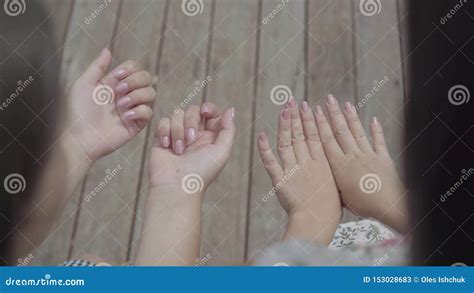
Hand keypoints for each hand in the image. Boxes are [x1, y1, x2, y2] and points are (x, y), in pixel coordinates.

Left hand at [65, 48, 155, 163]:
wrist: (79, 137)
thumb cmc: (77, 112)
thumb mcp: (84, 84)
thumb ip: (97, 67)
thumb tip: (107, 50)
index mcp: (114, 84)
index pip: (135, 68)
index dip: (131, 68)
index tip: (117, 75)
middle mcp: (126, 95)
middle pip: (147, 78)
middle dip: (136, 80)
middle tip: (119, 91)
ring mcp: (132, 109)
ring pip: (151, 93)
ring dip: (138, 95)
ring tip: (121, 105)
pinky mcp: (136, 125)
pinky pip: (149, 113)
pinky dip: (140, 110)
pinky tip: (126, 115)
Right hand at [148, 103, 234, 196]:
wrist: (176, 186)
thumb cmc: (201, 172)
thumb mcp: (222, 151)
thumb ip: (228, 129)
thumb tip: (230, 109)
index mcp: (210, 136)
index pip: (210, 112)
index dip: (208, 108)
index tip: (206, 113)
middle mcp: (194, 134)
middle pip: (193, 110)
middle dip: (192, 121)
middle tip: (191, 140)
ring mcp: (178, 135)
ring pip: (177, 114)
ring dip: (178, 130)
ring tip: (179, 150)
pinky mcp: (162, 138)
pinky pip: (163, 121)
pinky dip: (165, 131)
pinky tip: (167, 146)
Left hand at [257, 97, 341, 244]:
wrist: (318, 221)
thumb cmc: (330, 209)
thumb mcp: (337, 185)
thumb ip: (331, 171)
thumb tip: (331, 160)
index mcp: (323, 162)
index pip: (315, 136)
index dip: (311, 120)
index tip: (309, 106)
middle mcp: (308, 162)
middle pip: (301, 135)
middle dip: (297, 117)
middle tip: (293, 100)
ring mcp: (294, 169)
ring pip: (287, 143)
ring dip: (285, 125)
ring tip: (283, 109)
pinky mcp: (280, 180)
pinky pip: (271, 162)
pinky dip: (265, 149)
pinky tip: (261, 136)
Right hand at [314, 95, 407, 232]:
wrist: (389, 205)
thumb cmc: (364, 205)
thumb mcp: (341, 197)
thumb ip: (333, 183)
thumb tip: (324, 178)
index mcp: (340, 166)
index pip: (327, 141)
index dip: (320, 124)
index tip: (315, 111)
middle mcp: (353, 156)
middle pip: (341, 132)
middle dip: (333, 114)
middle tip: (328, 99)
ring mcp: (369, 155)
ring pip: (357, 133)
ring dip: (351, 118)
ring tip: (346, 104)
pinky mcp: (384, 159)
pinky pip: (378, 142)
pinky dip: (376, 131)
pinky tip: (373, 120)